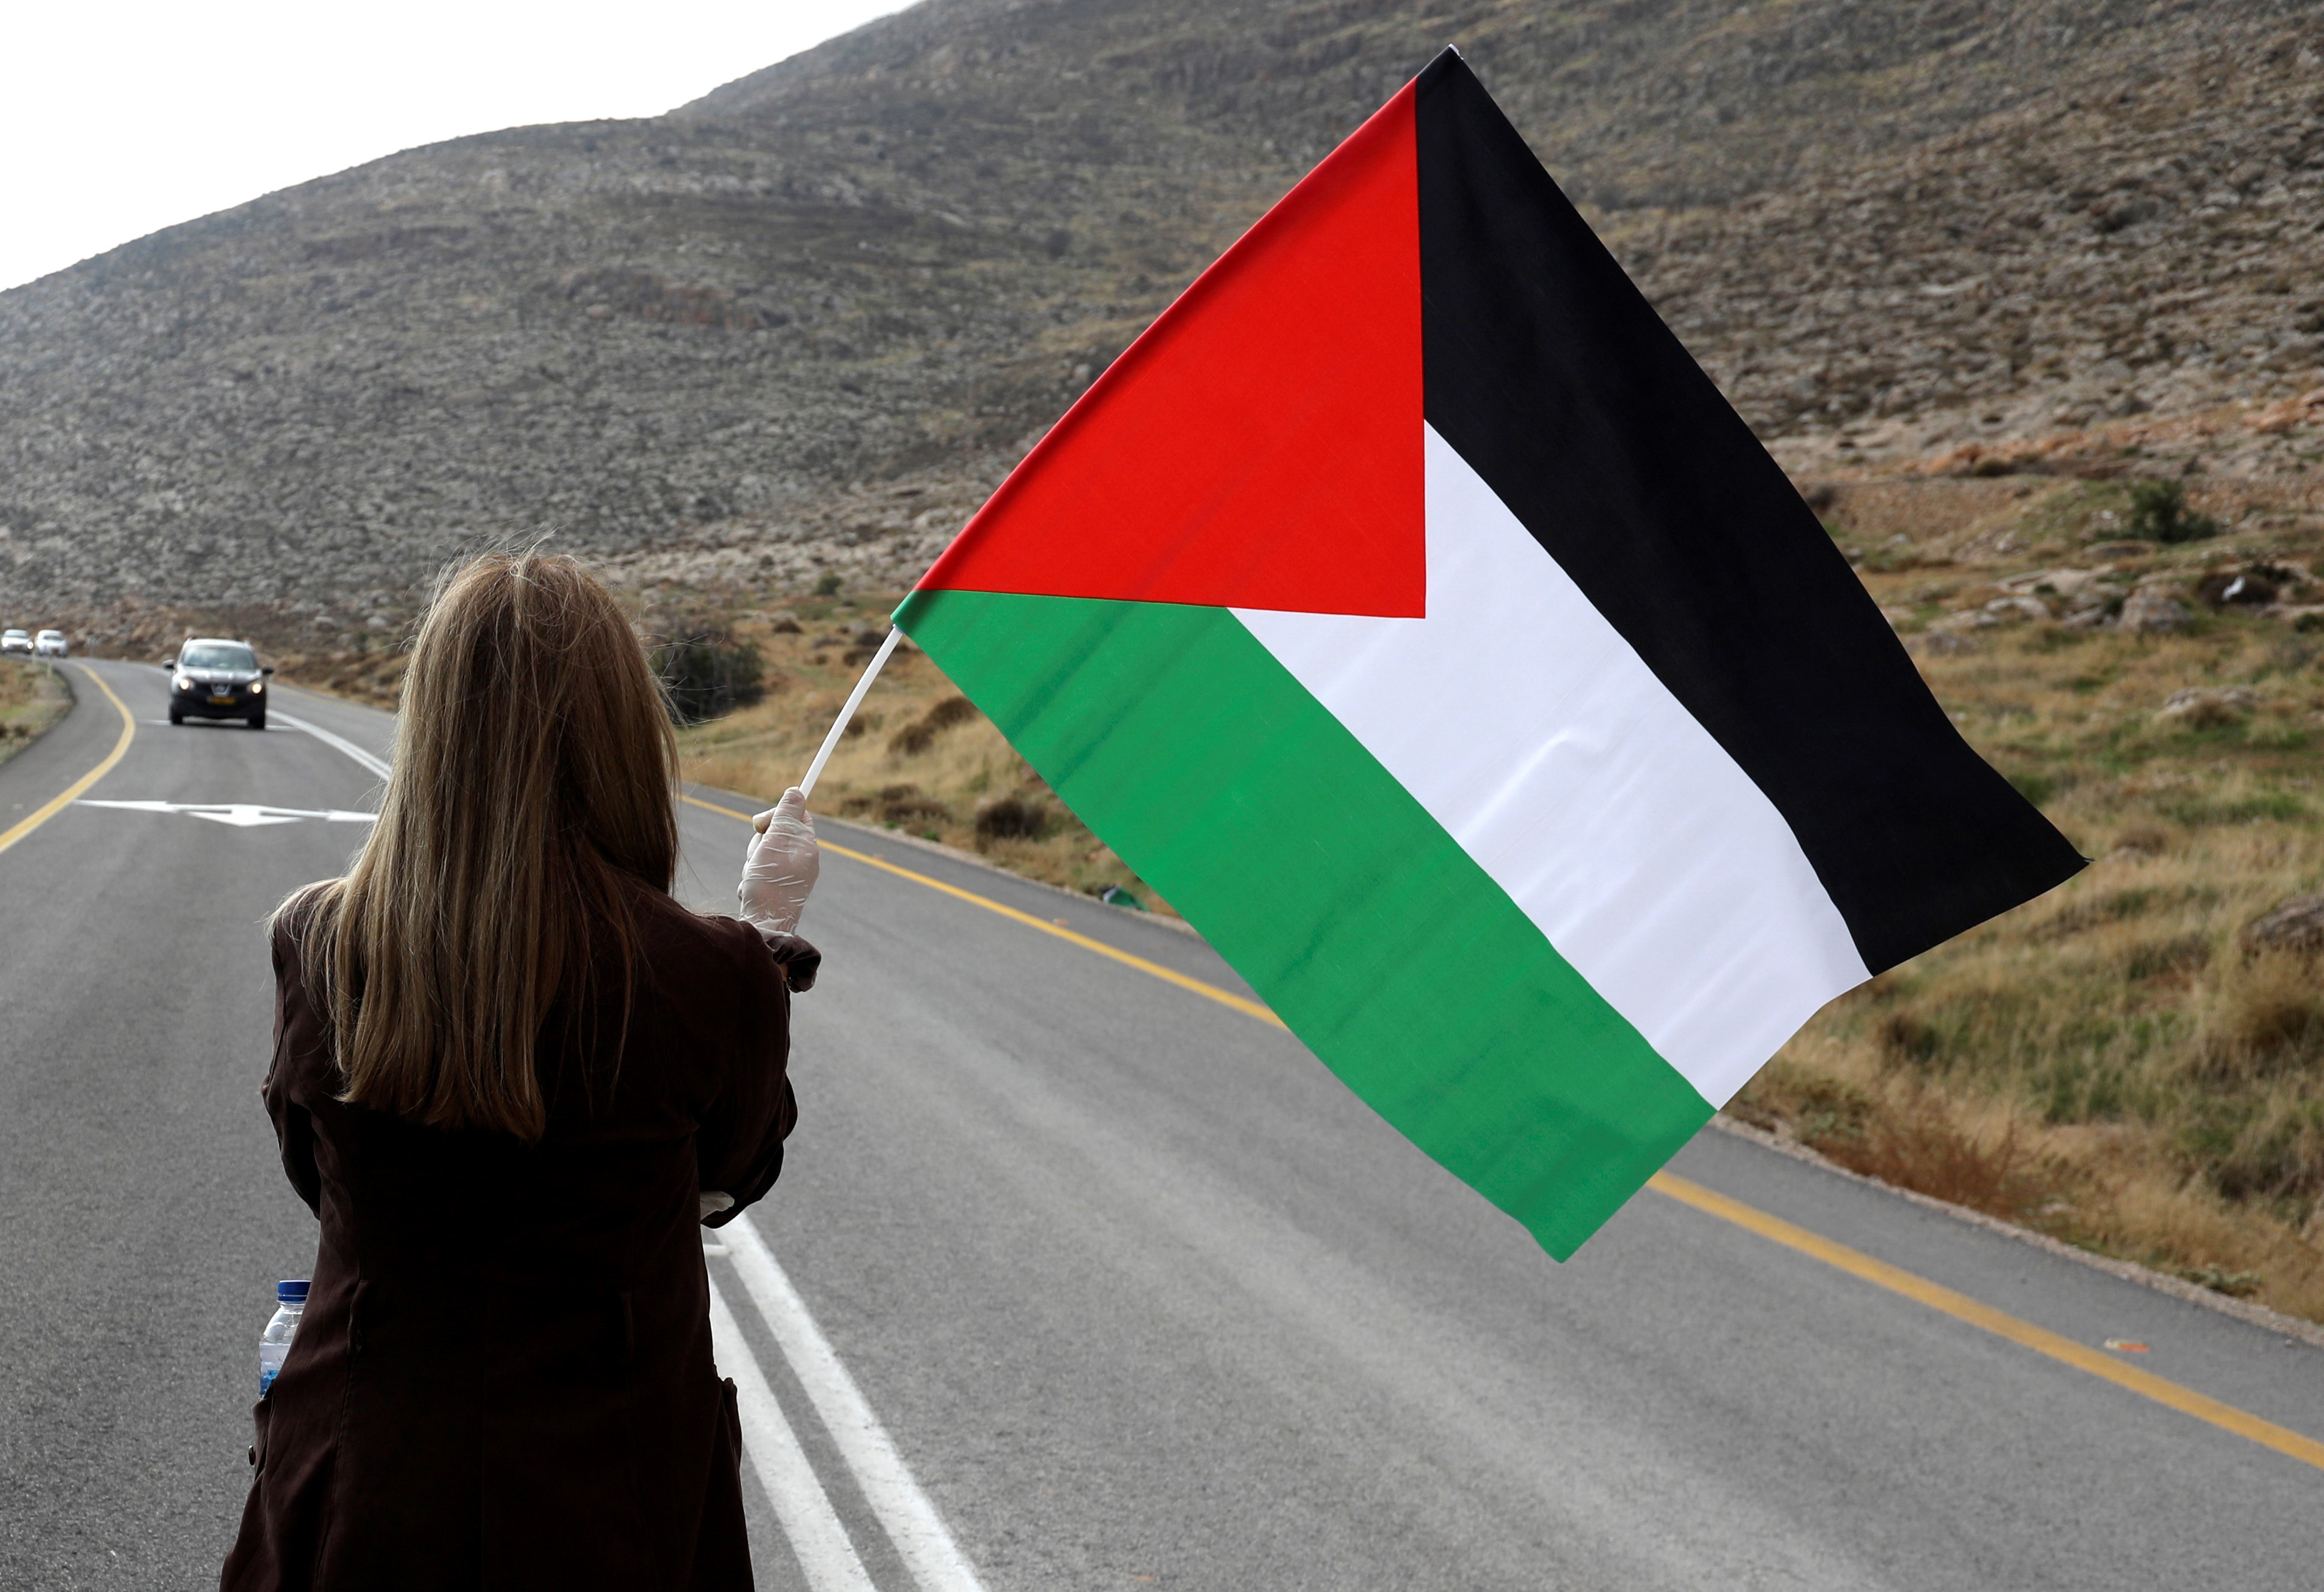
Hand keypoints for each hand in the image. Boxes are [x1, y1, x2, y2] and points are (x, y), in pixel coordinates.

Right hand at [738, 787, 818, 934]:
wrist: (764, 927)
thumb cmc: (770, 884)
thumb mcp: (776, 842)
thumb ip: (786, 816)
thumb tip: (797, 791)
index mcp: (808, 847)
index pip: (796, 816)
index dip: (775, 816)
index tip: (760, 825)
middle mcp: (803, 861)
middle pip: (776, 835)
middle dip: (759, 843)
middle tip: (758, 857)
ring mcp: (790, 876)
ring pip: (763, 854)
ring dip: (752, 862)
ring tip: (754, 878)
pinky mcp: (777, 889)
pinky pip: (759, 872)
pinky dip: (752, 879)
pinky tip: (752, 891)